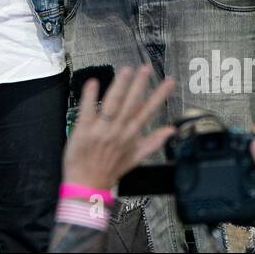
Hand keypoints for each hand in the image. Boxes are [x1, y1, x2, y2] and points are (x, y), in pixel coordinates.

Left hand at [62, 65, 174, 191]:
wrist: (87, 185)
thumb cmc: (109, 170)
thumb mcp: (135, 158)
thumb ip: (153, 142)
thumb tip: (170, 131)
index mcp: (131, 135)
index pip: (148, 111)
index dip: (159, 96)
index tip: (168, 81)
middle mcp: (118, 131)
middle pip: (131, 104)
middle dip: (140, 85)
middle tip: (146, 68)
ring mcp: (101, 130)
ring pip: (113, 105)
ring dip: (120, 87)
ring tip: (127, 71)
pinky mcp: (84, 131)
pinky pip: (87, 111)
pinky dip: (90, 97)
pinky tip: (93, 83)